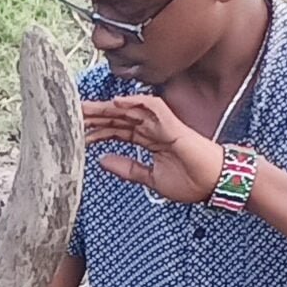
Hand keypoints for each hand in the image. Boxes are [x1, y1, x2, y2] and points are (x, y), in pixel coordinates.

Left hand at [82, 96, 223, 203]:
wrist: (215, 184)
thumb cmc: (190, 181)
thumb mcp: (151, 179)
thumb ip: (128, 169)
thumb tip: (102, 161)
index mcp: (147, 141)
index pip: (116, 129)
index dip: (97, 130)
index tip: (76, 133)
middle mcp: (152, 129)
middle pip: (118, 117)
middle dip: (95, 115)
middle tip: (72, 112)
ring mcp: (162, 125)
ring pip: (129, 110)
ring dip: (107, 108)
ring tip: (85, 107)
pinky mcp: (172, 125)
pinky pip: (152, 108)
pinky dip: (135, 103)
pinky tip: (116, 103)